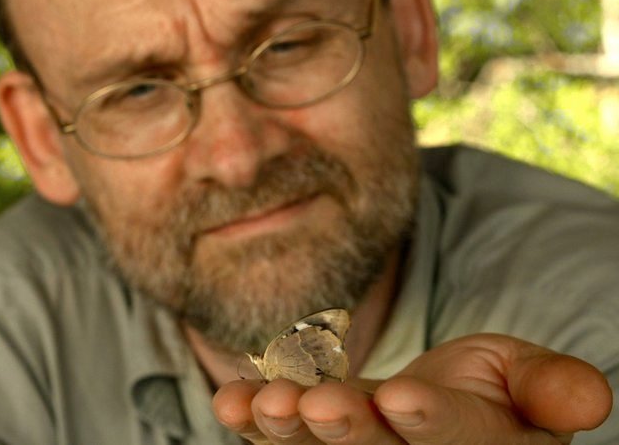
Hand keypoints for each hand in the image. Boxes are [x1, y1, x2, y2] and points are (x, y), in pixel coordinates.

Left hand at [212, 333, 611, 443]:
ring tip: (266, 402)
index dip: (430, 423)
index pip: (457, 443)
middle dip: (347, 432)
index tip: (399, 399)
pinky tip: (231, 401)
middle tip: (320, 403)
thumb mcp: (526, 377)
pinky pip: (283, 443)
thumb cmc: (491, 390)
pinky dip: (255, 423)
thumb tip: (589, 400)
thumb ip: (548, 387)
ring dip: (289, 430)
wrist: (433, 402)